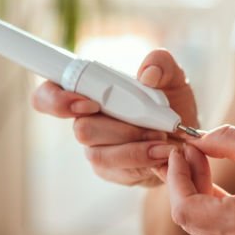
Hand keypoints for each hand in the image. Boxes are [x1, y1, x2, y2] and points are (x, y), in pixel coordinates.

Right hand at [30, 49, 197, 186]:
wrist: (186, 137)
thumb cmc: (170, 103)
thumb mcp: (173, 75)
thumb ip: (161, 63)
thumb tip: (147, 74)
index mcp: (88, 92)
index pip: (48, 95)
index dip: (56, 100)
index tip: (89, 103)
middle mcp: (85, 121)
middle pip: (80, 129)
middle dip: (117, 127)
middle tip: (148, 122)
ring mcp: (96, 148)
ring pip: (99, 153)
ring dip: (134, 147)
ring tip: (161, 138)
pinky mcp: (110, 171)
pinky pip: (118, 171)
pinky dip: (143, 160)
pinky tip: (162, 152)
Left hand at [165, 125, 234, 234]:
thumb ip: (226, 141)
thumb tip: (194, 138)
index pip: (187, 211)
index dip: (175, 179)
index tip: (179, 150)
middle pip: (193, 221)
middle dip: (184, 182)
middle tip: (189, 149)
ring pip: (205, 227)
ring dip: (197, 192)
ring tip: (203, 157)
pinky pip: (223, 232)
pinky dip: (214, 205)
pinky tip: (216, 178)